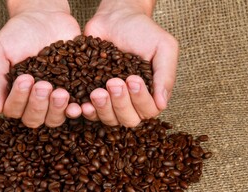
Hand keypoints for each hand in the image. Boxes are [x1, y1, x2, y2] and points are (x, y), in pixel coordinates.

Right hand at [0, 0, 81, 127]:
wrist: (44, 16)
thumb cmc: (17, 34)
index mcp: (13, 95)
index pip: (13, 110)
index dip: (18, 99)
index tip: (25, 78)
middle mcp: (33, 102)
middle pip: (34, 119)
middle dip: (38, 105)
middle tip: (44, 85)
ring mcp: (54, 101)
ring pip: (53, 120)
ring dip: (57, 109)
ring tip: (61, 92)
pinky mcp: (74, 94)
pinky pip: (75, 109)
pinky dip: (77, 110)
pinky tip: (79, 105)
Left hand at [83, 0, 178, 126]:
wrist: (115, 17)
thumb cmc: (142, 31)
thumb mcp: (163, 47)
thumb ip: (165, 74)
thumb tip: (162, 103)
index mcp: (150, 93)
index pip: (149, 110)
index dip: (141, 100)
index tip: (133, 79)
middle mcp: (131, 101)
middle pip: (128, 119)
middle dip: (121, 103)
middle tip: (113, 82)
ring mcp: (110, 101)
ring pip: (109, 119)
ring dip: (103, 108)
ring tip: (97, 91)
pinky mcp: (91, 96)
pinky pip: (90, 112)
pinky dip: (86, 111)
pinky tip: (82, 104)